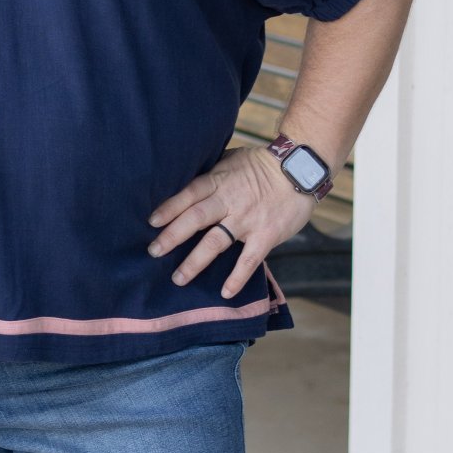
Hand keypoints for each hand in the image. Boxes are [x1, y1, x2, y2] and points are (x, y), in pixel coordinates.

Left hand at [146, 145, 317, 299]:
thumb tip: (186, 184)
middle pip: (195, 218)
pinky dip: (237, 277)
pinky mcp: (266, 235)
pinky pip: (248, 260)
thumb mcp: (231, 160)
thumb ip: (212, 174)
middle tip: (154, 252)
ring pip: (215, 242)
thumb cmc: (262, 164)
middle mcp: (229, 201)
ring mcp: (247, 219)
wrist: (300, 169)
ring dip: (195, 262)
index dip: (169, 208)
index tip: (152, 222)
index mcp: (219, 180)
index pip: (189, 194)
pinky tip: (225, 293)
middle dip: (172, 236)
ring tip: (178, 278)